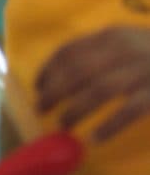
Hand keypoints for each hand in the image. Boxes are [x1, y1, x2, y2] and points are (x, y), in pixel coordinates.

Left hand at [36, 26, 149, 140]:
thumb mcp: (126, 44)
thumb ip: (100, 52)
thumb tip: (59, 75)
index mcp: (112, 35)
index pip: (71, 49)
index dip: (50, 68)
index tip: (36, 86)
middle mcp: (125, 48)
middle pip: (79, 70)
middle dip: (55, 90)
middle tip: (40, 108)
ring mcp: (143, 70)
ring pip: (100, 90)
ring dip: (76, 108)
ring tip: (62, 124)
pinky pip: (129, 110)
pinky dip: (109, 125)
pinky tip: (94, 138)